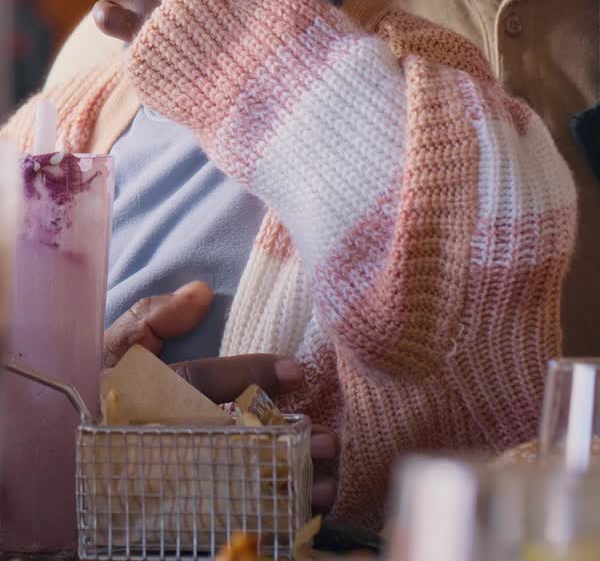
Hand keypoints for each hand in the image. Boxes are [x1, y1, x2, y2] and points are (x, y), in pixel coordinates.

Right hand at [103, 281, 337, 510]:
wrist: (57, 456)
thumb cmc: (95, 388)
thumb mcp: (116, 348)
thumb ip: (153, 318)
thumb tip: (200, 294)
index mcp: (140, 396)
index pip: (197, 382)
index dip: (249, 374)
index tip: (297, 370)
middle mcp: (152, 442)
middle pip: (223, 447)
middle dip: (281, 446)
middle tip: (328, 441)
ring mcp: (161, 484)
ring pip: (230, 491)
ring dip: (284, 491)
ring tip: (327, 484)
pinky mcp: (168, 518)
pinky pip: (224, 519)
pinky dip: (265, 521)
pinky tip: (300, 515)